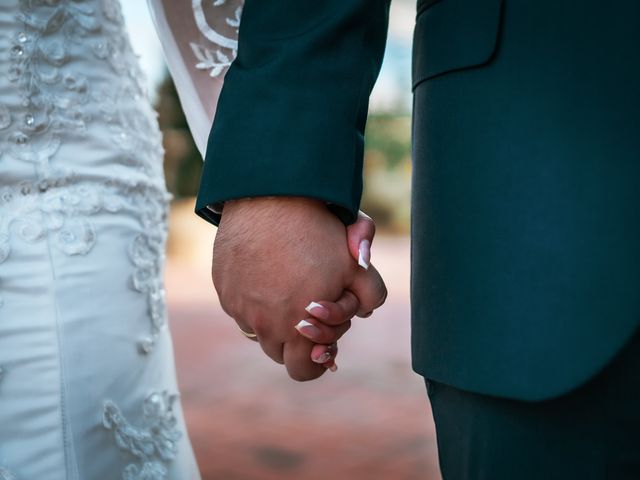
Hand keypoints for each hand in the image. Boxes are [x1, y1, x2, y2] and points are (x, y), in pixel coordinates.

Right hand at [212, 198, 386, 380]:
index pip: (303, 371)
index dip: (316, 361)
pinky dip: (254, 300)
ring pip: (259, 330)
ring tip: (288, 288)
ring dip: (274, 320)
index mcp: (298, 327)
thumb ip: (369, 296)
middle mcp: (265, 324)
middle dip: (297, 340)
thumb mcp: (355, 264)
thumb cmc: (318, 232)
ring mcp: (240, 307)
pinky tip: (267, 271)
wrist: (270, 196)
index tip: (324, 343)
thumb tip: (365, 313)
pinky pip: (240, 308)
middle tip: (310, 311)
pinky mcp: (224, 289)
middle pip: (280, 352)